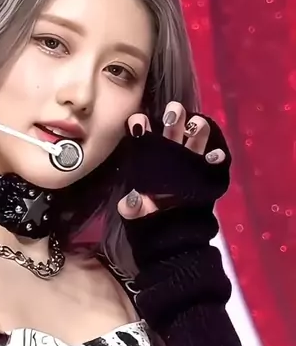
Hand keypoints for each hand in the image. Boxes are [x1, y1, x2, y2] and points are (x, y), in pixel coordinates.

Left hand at [117, 101, 230, 220]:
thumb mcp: (141, 213)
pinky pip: (215, 162)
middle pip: (174, 131)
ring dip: (198, 129)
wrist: (175, 234)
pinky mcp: (209, 175)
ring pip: (196, 139)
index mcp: (153, 161)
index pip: (146, 140)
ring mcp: (193, 163)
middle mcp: (173, 157)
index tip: (137, 121)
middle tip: (172, 111)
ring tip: (196, 125)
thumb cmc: (155, 217)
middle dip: (174, 118)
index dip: (142, 128)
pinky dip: (217, 156)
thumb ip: (133, 208)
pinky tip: (215, 155)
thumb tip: (128, 204)